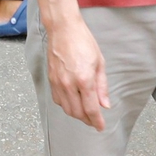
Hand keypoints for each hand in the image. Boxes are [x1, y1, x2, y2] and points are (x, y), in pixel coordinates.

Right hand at [45, 10, 109, 131]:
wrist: (63, 28)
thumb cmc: (82, 41)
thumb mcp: (99, 62)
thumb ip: (102, 86)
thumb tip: (105, 104)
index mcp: (84, 79)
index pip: (91, 109)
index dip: (97, 121)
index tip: (100, 127)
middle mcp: (69, 84)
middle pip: (77, 113)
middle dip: (87, 120)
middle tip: (95, 120)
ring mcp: (58, 82)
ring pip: (66, 109)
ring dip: (76, 114)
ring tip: (85, 112)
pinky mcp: (50, 79)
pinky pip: (58, 100)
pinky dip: (66, 105)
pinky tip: (73, 102)